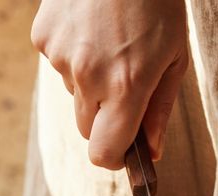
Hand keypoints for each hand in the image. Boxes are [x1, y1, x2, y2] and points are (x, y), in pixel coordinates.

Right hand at [31, 0, 187, 167]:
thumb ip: (159, 110)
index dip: (113, 158)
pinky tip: (89, 27)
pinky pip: (57, 64)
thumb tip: (150, 153)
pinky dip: (72, 54)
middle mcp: (89, 77)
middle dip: (103, 117)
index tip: (122, 151)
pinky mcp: (43, 37)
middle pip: (87, 128)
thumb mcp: (174, 57)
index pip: (103, 154)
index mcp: (126, 87)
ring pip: (73, 94)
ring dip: (88, 81)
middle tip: (123, 83)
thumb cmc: (157, 2)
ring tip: (107, 41)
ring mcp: (61, 57)